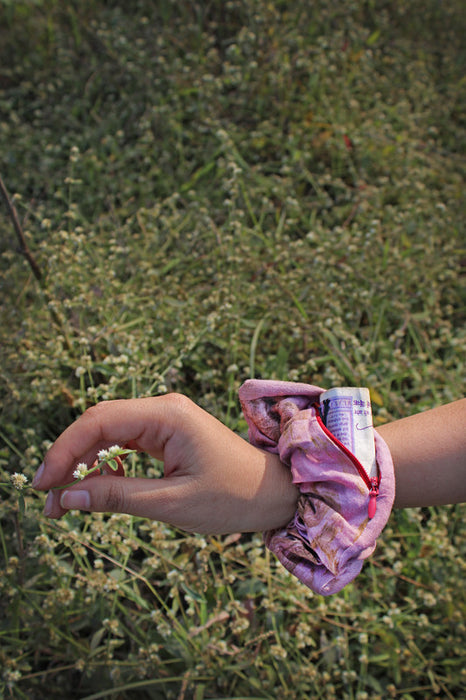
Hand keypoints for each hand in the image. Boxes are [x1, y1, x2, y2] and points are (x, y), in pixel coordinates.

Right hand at [32, 394, 298, 533]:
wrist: (275, 494)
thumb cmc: (233, 497)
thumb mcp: (171, 503)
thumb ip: (117, 496)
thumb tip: (66, 497)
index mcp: (167, 415)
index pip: (100, 421)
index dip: (65, 450)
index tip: (43, 485)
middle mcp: (163, 409)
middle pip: (100, 424)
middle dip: (71, 459)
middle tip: (49, 500)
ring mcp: (166, 420)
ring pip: (110, 435)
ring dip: (85, 464)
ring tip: (64, 501)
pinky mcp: (168, 435)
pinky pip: (127, 445)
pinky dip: (106, 465)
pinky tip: (96, 488)